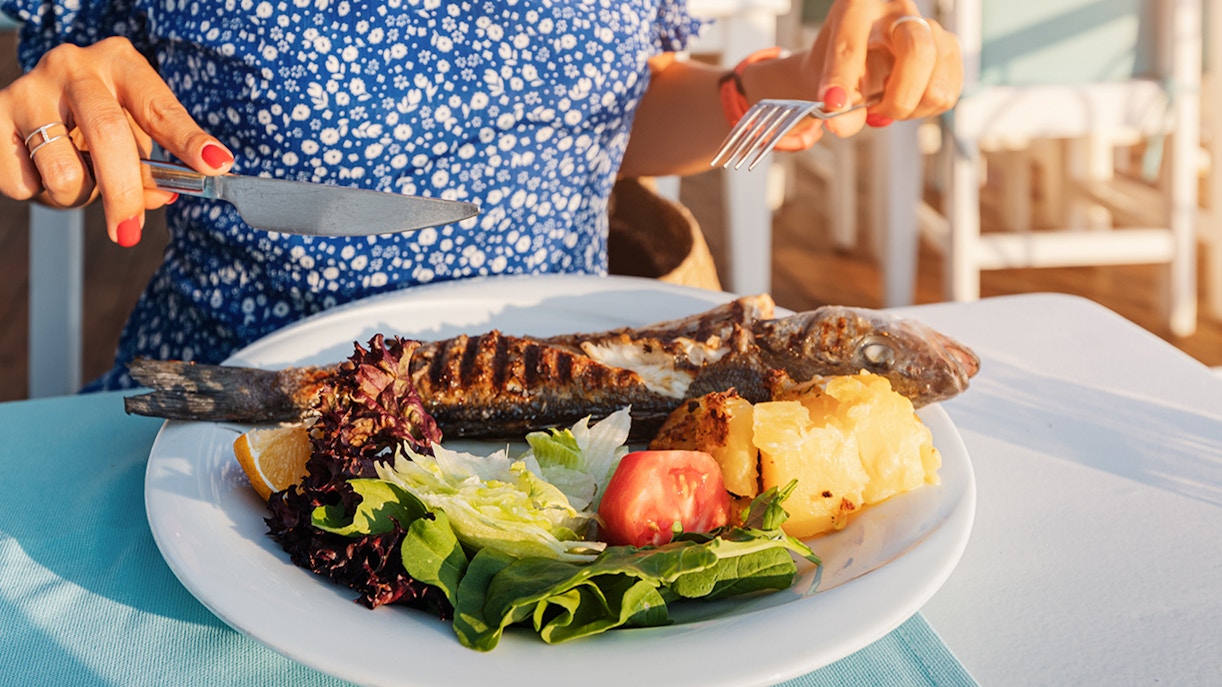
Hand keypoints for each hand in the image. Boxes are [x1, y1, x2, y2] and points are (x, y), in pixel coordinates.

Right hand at [0, 37, 234, 246]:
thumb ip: (151, 168)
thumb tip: (161, 198)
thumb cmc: (96, 124)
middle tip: (129, 231)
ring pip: (65, 172)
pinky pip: (26, 183)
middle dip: (124, 192)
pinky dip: (40, 194)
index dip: (188, 140)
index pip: (160, 107)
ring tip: (77, 180)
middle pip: (108, 135)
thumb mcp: (132, 136)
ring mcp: (29, 89)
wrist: (30, 111)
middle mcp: (73, 66)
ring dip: (78, 197)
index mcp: (120, 64)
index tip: (215, 165)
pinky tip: (41, 170)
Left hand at [805, 0, 961, 138]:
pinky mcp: (948, 47)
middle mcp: (898, 11)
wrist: (859, 53)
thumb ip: (831, 107)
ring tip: (889, 104)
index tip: (834, 104)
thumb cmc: (840, 64)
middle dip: (898, 100)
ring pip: (937, 84)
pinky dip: (925, 109)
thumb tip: (841, 126)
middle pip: (918, 53)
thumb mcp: (825, 80)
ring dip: (911, 109)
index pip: (851, 46)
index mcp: (857, 9)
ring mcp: (929, 27)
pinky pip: (948, 94)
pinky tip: (907, 99)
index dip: (841, 80)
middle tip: (877, 113)